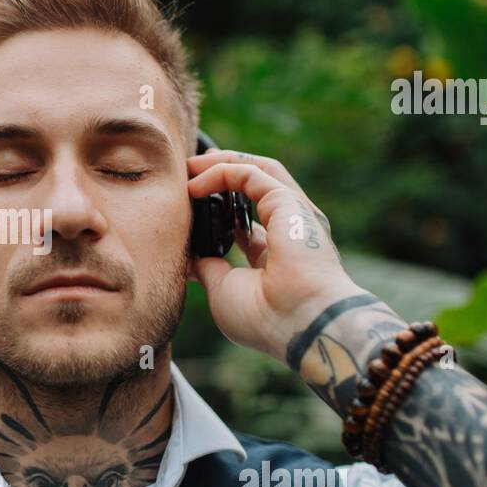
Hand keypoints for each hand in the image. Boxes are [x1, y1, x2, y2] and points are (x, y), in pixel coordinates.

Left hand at [187, 149, 364, 365]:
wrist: (298, 323)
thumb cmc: (264, 318)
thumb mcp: (224, 292)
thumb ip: (209, 269)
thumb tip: (191, 258)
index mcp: (276, 258)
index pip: (247, 225)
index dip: (219, 213)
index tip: (188, 211)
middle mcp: (288, 231)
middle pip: (254, 189)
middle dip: (221, 176)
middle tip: (187, 174)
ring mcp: (292, 214)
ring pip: (257, 171)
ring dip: (221, 163)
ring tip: (189, 166)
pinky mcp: (288, 202)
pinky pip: (250, 174)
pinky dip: (221, 172)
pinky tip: (195, 183)